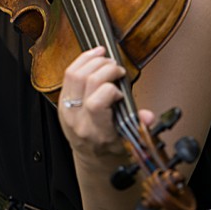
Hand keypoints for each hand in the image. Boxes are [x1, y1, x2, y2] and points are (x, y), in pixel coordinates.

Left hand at [56, 46, 152, 160]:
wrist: (91, 154)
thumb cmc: (111, 145)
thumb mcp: (129, 139)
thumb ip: (139, 125)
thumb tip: (148, 116)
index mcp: (96, 131)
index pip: (96, 103)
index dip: (111, 90)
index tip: (121, 91)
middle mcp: (78, 120)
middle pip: (88, 82)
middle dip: (106, 68)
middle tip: (117, 70)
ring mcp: (67, 109)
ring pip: (75, 75)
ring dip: (93, 61)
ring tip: (107, 59)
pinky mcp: (62, 101)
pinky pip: (68, 74)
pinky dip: (82, 60)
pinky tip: (94, 55)